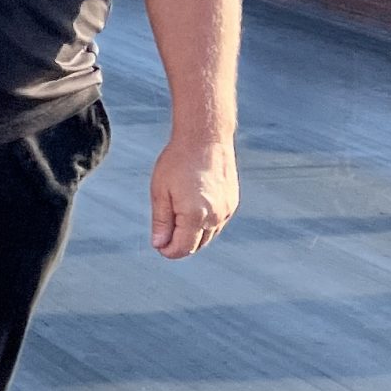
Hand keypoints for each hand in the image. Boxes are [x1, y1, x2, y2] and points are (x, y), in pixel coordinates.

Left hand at [150, 137, 238, 259]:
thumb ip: (161, 221)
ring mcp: (226, 210)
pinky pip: (218, 223)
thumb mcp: (160, 192)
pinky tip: (193, 209)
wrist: (205, 138)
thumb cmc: (178, 162)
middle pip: (197, 245)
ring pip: (209, 236)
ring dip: (193, 235)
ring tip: (177, 216)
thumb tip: (159, 244)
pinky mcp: (232, 202)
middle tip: (165, 232)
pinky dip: (205, 224)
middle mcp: (215, 216)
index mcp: (195, 215)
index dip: (168, 251)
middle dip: (180, 245)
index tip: (159, 245)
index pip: (183, 248)